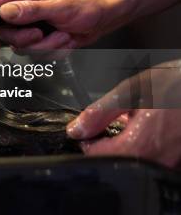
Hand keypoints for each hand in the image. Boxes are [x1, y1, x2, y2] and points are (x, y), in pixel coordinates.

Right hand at [0, 0, 115, 49]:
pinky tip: (63, 40)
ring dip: (42, 47)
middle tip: (39, 34)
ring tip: (61, 35)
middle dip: (23, 39)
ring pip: (19, 47)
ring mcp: (29, 24)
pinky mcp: (38, 39)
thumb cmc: (87, 4)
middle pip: (2, 32)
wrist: (106, 16)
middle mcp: (22, 7)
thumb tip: (4, 12)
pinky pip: (35, 54)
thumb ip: (30, 10)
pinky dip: (51, 52)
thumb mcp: (60, 6)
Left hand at [66, 60, 180, 168]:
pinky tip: (151, 125)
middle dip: (108, 141)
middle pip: (116, 159)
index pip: (97, 155)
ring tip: (136, 118)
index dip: (87, 140)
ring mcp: (170, 162)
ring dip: (127, 141)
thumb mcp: (131, 92)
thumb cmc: (177, 84)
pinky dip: (145, 143)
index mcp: (140, 145)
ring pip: (134, 159)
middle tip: (116, 118)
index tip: (89, 126)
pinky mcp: (178, 158)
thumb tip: (76, 130)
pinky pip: (153, 156)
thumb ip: (99, 113)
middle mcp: (156, 160)